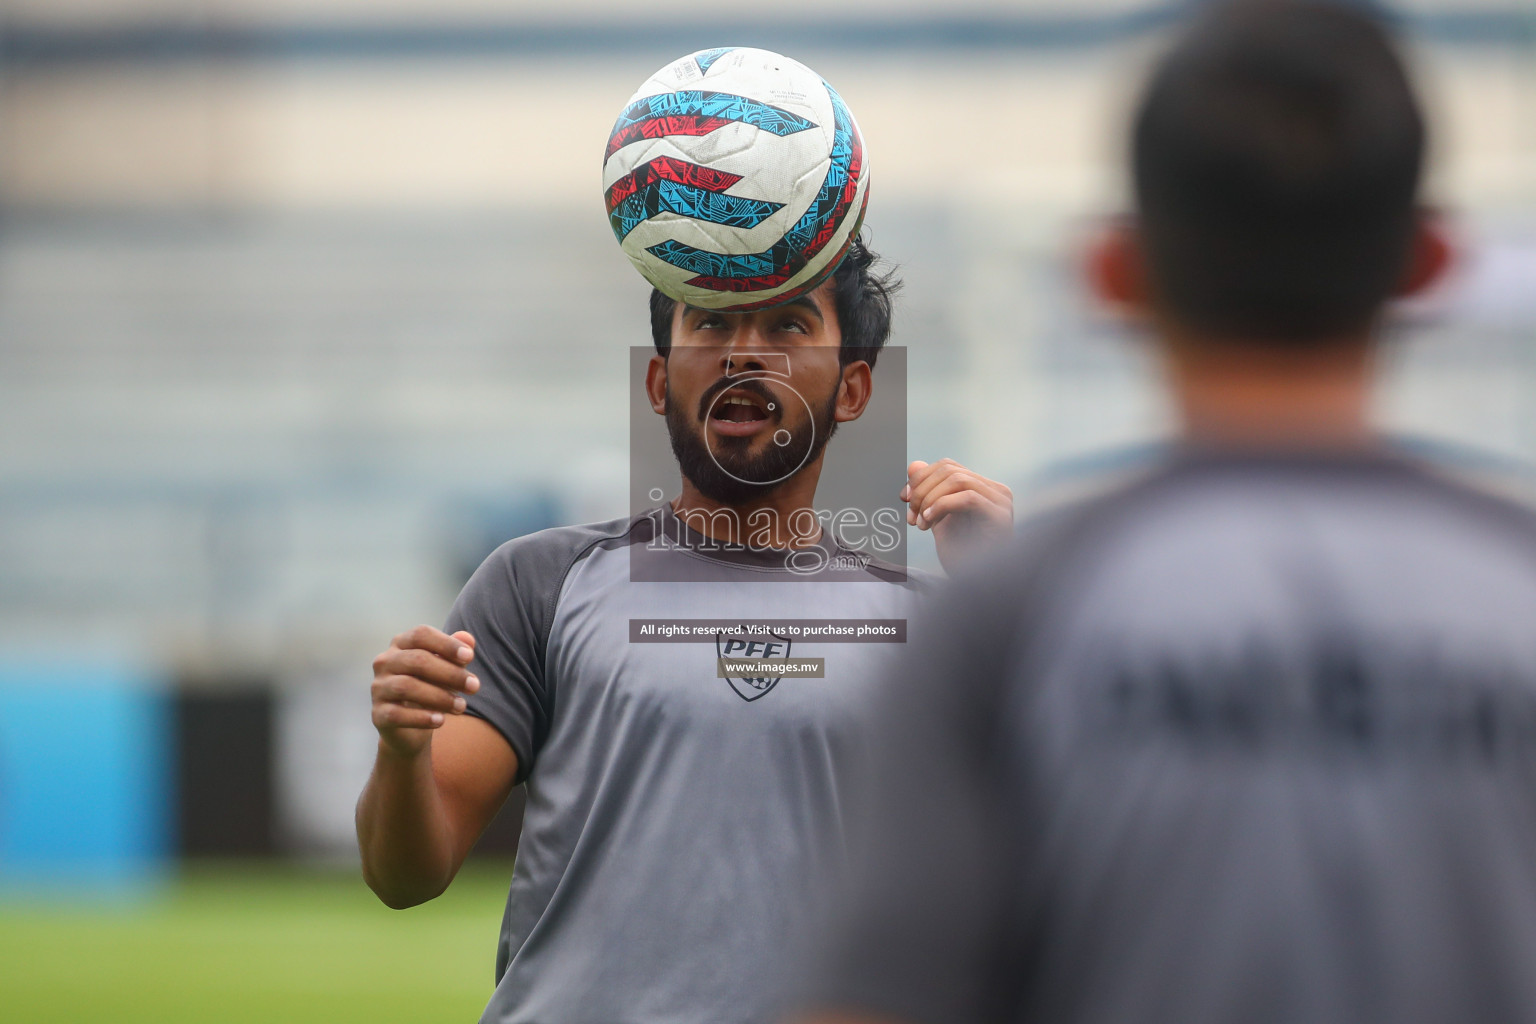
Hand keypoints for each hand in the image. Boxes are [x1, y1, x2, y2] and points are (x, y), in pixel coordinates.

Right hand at [370, 626, 480, 758]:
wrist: (412, 726)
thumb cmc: (431, 687)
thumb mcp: (447, 669)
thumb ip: (456, 654)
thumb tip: (468, 639)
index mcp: (401, 644)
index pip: (420, 635)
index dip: (446, 644)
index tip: (470, 657)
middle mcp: (385, 662)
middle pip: (417, 660)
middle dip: (450, 673)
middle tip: (474, 686)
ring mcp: (378, 688)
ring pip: (406, 687)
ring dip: (439, 697)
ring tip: (461, 706)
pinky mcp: (378, 714)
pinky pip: (396, 714)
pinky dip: (421, 718)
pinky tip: (441, 721)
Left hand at [902, 458, 1014, 573]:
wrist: (978, 587)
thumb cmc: (962, 557)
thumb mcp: (937, 519)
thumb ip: (928, 493)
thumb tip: (913, 464)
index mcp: (984, 489)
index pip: (948, 467)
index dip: (921, 478)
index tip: (903, 498)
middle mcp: (997, 491)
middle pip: (950, 470)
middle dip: (922, 490)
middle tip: (911, 515)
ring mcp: (1001, 502)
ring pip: (957, 480)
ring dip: (930, 499)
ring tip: (921, 524)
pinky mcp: (1001, 516)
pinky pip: (967, 497)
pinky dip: (942, 505)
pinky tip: (929, 520)